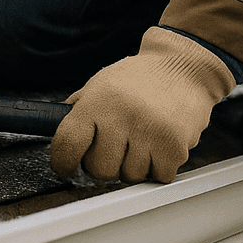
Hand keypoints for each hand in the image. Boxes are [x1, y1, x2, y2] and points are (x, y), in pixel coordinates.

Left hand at [51, 27, 234, 183]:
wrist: (184, 66)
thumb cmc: (140, 78)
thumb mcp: (101, 84)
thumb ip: (79, 110)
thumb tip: (59, 139)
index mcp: (97, 101)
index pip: (67, 144)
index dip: (63, 163)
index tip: (67, 167)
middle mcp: (121, 116)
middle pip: (100, 169)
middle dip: (106, 164)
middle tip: (116, 147)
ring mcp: (149, 132)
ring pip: (131, 176)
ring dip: (135, 165)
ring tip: (142, 138)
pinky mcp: (174, 146)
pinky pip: (158, 177)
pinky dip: (159, 166)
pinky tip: (160, 143)